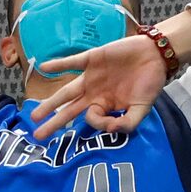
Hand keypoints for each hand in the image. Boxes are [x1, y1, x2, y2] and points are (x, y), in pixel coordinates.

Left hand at [30, 33, 172, 138]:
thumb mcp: (143, 108)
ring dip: (50, 102)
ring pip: (66, 92)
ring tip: (35, 115)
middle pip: (69, 110)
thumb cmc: (150, 83)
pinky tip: (44, 67)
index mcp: (105, 105)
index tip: (110, 124)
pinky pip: (72, 62)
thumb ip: (128, 123)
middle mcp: (94, 93)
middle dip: (54, 123)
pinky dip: (59, 64)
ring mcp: (90, 77)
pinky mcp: (92, 59)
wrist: (155, 55)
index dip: (96, 123)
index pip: (91, 119)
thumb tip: (110, 130)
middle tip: (37, 136)